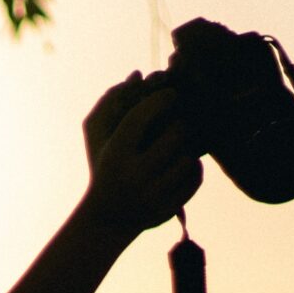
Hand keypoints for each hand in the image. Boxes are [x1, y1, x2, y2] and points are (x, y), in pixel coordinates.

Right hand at [79, 71, 203, 234]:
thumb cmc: (102, 165)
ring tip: (180, 144)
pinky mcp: (169, 209)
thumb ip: (111, 102)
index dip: (159, 100)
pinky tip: (185, 162)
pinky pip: (196, 178)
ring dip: (187, 147)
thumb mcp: (97, 136)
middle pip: (173, 136)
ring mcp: (153, 196)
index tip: (170, 94)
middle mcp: (134, 177)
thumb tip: (138, 74)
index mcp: (114, 155)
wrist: (107, 218)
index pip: (140, 119)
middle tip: (180, 119)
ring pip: (188, 158)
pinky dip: (194, 167)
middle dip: (180, 123)